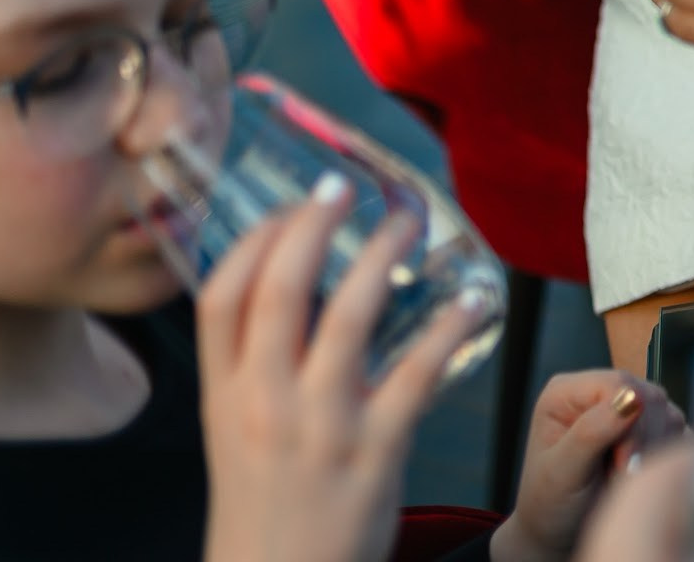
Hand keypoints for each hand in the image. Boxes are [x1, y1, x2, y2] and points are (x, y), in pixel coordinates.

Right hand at [199, 177, 497, 561]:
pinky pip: (418, 371)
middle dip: (313, 226)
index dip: (255, 241)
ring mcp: (321, 426)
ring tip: (408, 221)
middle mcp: (265, 403)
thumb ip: (257, 370)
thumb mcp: (236, 433)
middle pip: (281, 291)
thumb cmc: (268, 505)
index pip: (220, 299)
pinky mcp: (376, 450)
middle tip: (345, 189)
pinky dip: (450, 326)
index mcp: (224, 397)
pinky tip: (474, 298)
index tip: (290, 207)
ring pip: (350, 317)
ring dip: (384, 256)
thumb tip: (300, 295)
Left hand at [490, 372, 686, 561]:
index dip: (630, 422)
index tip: (624, 463)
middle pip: (647, 396)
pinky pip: (677, 428)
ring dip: (654, 450)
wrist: (560, 530)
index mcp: (568, 393)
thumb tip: (629, 399)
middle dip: (643, 440)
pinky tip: (641, 472)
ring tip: (625, 476)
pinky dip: (665, 454)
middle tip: (624, 475)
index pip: (618, 384)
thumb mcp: (561, 472)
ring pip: (666, 411)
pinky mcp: (648, 426)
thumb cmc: (550, 502)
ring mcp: (626, 408)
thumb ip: (590, 433)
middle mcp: (599, 393)